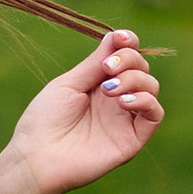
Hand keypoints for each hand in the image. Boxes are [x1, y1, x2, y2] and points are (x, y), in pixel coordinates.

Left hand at [0, 29, 164, 193]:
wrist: (37, 158)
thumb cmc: (45, 120)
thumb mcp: (69, 84)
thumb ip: (95, 63)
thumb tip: (116, 36)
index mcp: (98, 83)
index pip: (126, 56)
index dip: (129, 43)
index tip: (122, 38)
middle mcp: (115, 99)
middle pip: (141, 68)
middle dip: (129, 60)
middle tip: (106, 69)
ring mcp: (125, 118)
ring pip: (151, 87)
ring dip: (135, 79)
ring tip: (109, 89)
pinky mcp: (133, 138)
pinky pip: (155, 114)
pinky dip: (145, 101)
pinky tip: (123, 102)